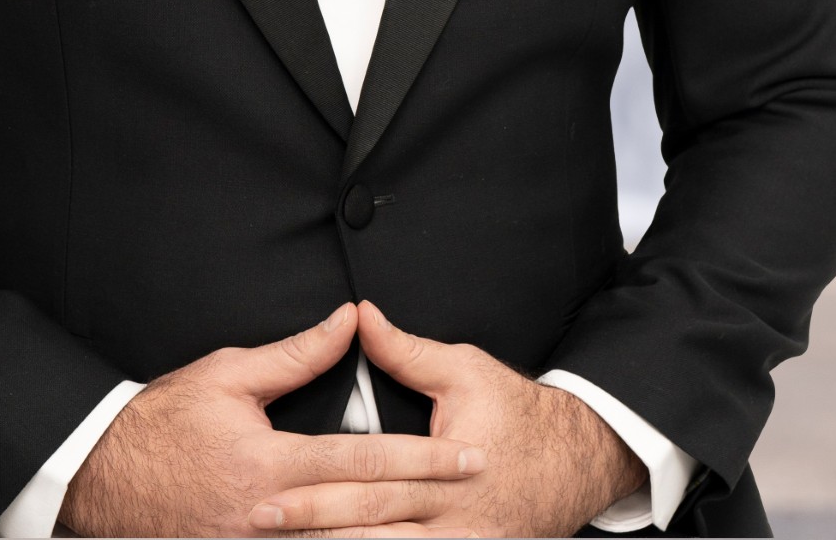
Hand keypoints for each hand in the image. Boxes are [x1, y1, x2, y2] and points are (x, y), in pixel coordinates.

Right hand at [59, 303, 486, 537]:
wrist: (101, 478)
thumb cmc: (162, 422)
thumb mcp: (228, 374)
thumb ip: (296, 355)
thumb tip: (348, 322)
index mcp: (269, 464)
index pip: (364, 460)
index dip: (422, 460)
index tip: (468, 455)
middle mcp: (270, 518)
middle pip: (365, 513)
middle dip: (428, 503)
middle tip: (477, 489)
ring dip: (393, 539)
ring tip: (445, 532)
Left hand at [247, 303, 646, 537]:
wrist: (575, 459)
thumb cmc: (518, 412)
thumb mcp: (463, 370)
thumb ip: (405, 351)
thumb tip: (358, 317)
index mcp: (445, 467)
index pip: (369, 481)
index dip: (317, 489)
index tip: (271, 493)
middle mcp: (450, 517)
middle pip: (369, 528)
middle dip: (312, 527)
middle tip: (261, 525)